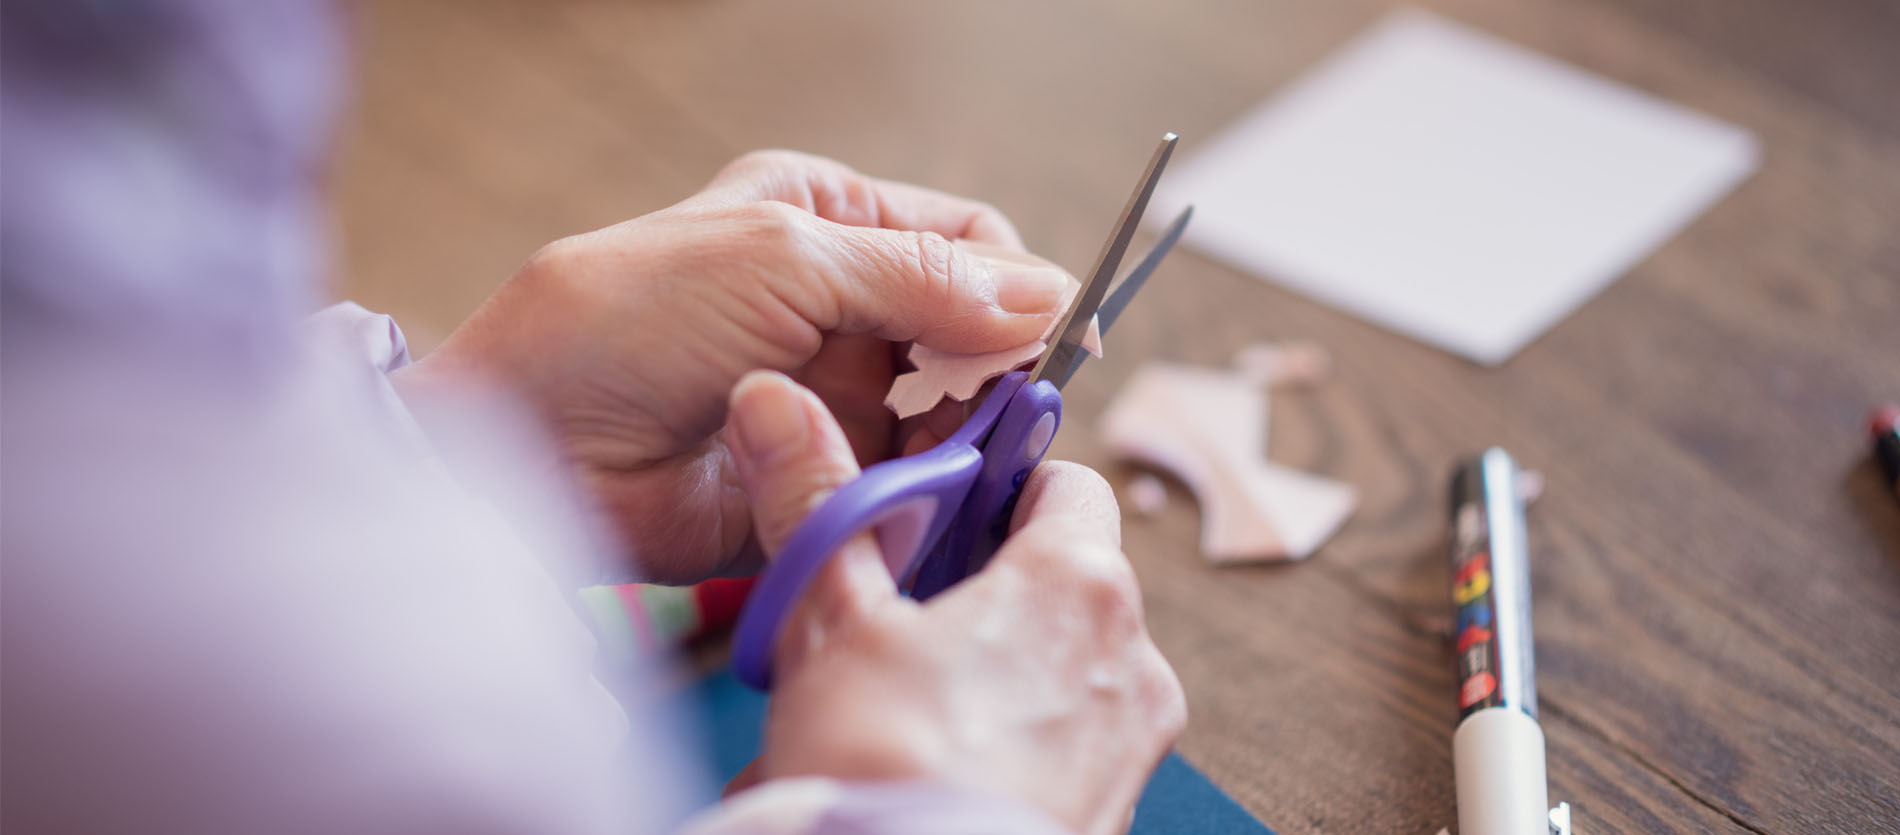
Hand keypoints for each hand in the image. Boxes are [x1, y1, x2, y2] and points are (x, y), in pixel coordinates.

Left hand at [394, 151, 1075, 582]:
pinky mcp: (819, 472)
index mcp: (825, 217)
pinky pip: (906, 483)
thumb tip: (1049, 294)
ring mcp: (830, 392)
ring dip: (958, 434)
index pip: (965, 241)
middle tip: (1002, 402)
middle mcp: (836, 303)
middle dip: (994, 365)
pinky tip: (910, 491)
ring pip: (948, 414)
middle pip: (970, 330)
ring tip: (939, 450)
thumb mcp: (783, 259)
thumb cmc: (627, 322)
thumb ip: (922, 277)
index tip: (1058, 335)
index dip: (1018, 284)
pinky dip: (922, 489)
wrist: (531, 451)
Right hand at [721, 370, 1185, 833]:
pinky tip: (934, 759)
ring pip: (1063, 663)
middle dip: (979, 582)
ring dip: (992, 664)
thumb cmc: (889, 767)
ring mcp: (1134, 741)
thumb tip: (776, 402)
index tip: (941, 496)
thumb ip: (816, 503)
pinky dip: (1012, 735)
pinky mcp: (1114, 806)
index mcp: (1080, 581)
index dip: (997, 477)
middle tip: (892, 611)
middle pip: (1061, 575)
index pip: (1064, 479)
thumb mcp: (832, 622)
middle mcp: (1134, 655)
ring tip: (898, 701)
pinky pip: (1068, 741)